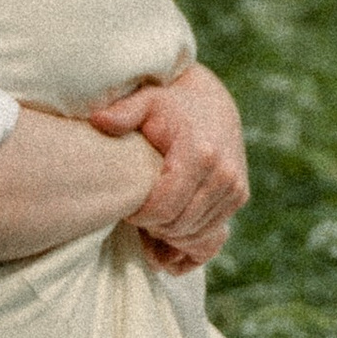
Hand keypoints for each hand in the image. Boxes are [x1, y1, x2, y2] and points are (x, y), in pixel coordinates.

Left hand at [88, 62, 247, 270]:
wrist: (212, 101)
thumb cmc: (171, 104)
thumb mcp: (146, 101)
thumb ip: (123, 112)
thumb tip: (97, 120)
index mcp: (199, 156)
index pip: (163, 210)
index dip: (139, 217)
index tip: (126, 208)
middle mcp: (223, 176)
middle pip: (179, 226)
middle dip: (153, 227)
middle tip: (136, 215)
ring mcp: (235, 189)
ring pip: (195, 234)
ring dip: (170, 235)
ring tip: (151, 218)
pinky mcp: (239, 196)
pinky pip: (212, 234)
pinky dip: (188, 236)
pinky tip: (170, 225)